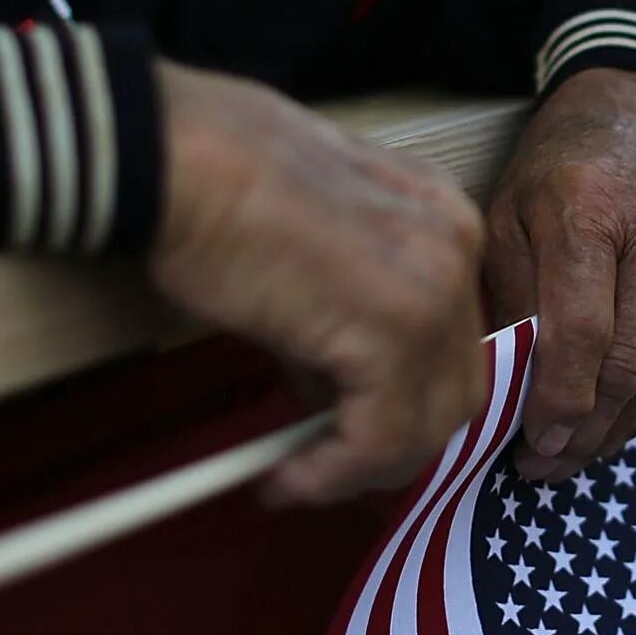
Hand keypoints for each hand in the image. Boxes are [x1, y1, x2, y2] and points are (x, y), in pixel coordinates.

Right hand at [149, 61, 487, 505]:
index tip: (339, 428)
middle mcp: (456, 248)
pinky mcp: (394, 334)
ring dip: (362, 465)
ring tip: (294, 473)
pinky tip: (284, 478)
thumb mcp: (315, 235)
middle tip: (321, 460)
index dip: (399, 395)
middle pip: (455, 385)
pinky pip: (381, 441)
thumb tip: (328, 377)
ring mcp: (433, 291)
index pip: (451, 337)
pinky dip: (334, 475)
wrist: (179, 155)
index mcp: (442, 215)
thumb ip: (345, 300)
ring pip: (430, 424)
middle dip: (391, 439)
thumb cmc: (217, 178)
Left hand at [483, 68, 635, 480]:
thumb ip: (509, 298)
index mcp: (593, 208)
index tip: (531, 446)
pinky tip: (620, 422)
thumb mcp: (510, 213)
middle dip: (585, 431)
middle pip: (631, 365)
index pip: (583, 332)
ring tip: (576, 453)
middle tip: (543, 464)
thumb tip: (504, 395)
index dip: (558, 402)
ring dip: (620, 429)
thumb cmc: (562, 165)